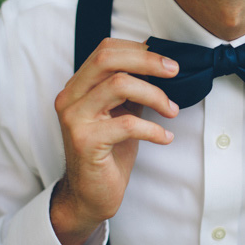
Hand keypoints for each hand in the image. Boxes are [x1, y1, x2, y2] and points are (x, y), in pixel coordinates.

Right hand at [50, 38, 179, 244]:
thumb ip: (133, 88)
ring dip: (155, 95)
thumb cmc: (109, 152)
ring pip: (119, 85)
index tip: (166, 61)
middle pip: (108, 59)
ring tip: (172, 110)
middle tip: (174, 71)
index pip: (105, 50)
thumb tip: (161, 64)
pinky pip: (127, 124)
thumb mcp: (122, 112)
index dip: (138, 50)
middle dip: (148, 61)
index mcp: (78, 86)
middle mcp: (70, 98)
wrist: (89, 195)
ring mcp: (75, 119)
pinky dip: (153, 128)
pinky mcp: (86, 142)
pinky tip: (165, 137)